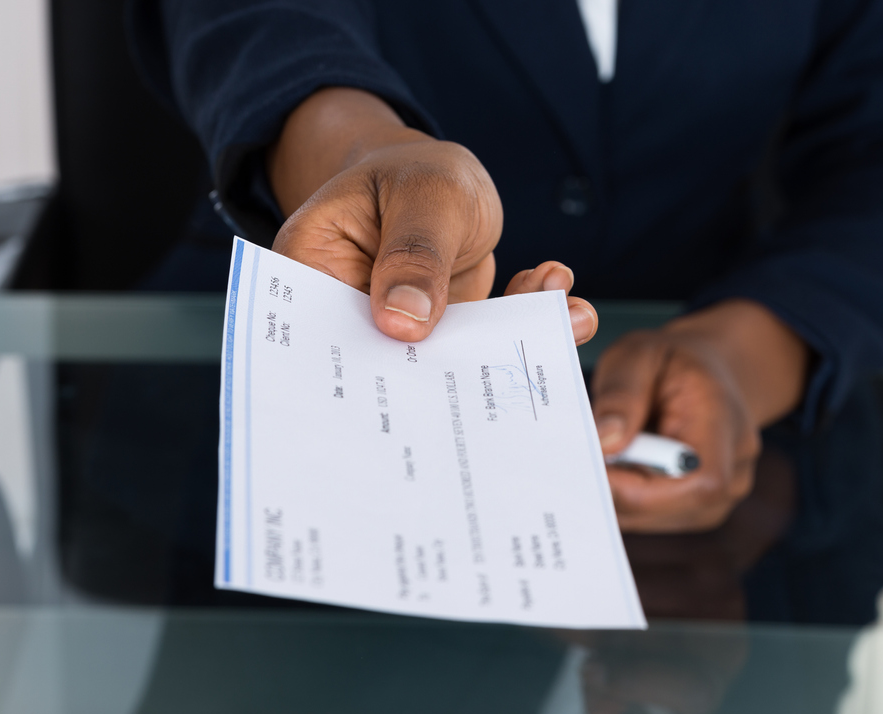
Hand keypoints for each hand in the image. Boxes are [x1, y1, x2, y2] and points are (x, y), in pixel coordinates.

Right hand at [268, 87, 597, 344]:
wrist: (436, 174)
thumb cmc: (412, 172)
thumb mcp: (424, 195)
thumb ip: (417, 253)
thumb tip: (404, 323)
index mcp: (312, 271)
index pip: (325, 332)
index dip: (364, 364)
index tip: (421, 372)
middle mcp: (349, 312)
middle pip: (386, 360)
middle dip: (454, 369)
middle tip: (512, 366)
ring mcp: (398, 330)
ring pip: (448, 357)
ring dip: (513, 341)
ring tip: (570, 317)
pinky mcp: (442, 335)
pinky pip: (483, 342)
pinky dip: (528, 321)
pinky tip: (559, 293)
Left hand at [592, 300, 808, 531]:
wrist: (705, 374)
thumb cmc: (669, 362)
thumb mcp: (638, 354)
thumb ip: (622, 393)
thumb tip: (605, 442)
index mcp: (726, 424)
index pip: (697, 481)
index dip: (639, 487)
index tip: (590, 464)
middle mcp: (734, 471)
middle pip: (668, 508)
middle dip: (614, 489)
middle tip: (578, 458)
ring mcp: (718, 499)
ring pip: (651, 519)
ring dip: (615, 493)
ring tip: (601, 454)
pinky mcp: (694, 511)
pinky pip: (648, 518)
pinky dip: (621, 496)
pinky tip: (613, 467)